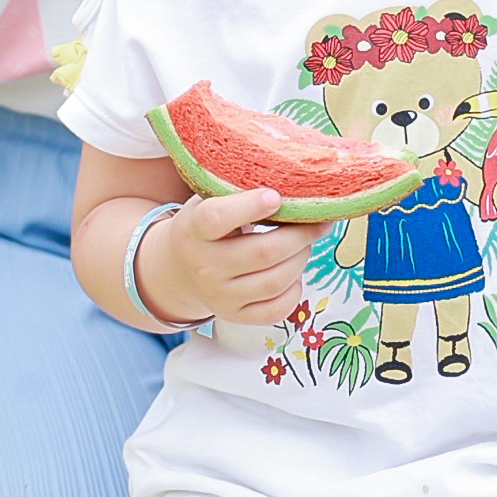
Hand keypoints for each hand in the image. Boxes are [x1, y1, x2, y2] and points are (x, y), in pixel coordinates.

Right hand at [140, 192, 315, 330]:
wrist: (179, 269)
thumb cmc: (205, 226)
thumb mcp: (208, 201)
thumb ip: (238, 190)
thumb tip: (292, 180)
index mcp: (195, 229)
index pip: (217, 218)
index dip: (250, 206)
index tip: (276, 196)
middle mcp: (205, 266)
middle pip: (263, 253)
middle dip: (300, 234)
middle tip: (317, 221)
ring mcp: (219, 296)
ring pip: (276, 281)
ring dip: (301, 259)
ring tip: (304, 244)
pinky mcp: (234, 316)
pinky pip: (276, 310)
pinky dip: (294, 290)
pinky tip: (292, 273)